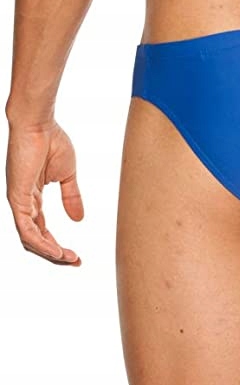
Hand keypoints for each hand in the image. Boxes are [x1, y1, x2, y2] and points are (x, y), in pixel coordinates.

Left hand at [6, 121, 82, 264]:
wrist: (39, 123)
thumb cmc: (51, 140)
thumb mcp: (67, 174)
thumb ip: (71, 197)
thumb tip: (78, 219)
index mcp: (32, 197)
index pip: (41, 230)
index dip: (57, 246)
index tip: (76, 256)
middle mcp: (22, 203)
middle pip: (34, 240)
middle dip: (54, 254)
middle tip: (74, 261)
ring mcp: (18, 202)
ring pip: (30, 239)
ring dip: (49, 253)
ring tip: (68, 259)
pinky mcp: (16, 199)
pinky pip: (27, 230)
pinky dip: (41, 243)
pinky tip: (56, 251)